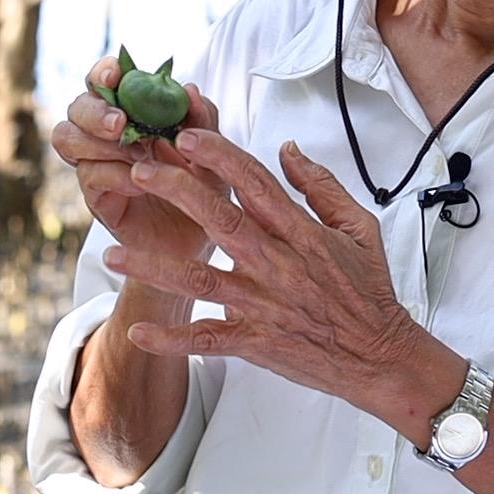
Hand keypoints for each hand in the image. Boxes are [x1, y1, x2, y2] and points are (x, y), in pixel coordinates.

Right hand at [51, 55, 226, 263]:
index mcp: (133, 114)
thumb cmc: (204, 188)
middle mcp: (107, 137)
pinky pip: (89, 176)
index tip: (115, 74)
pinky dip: (114, 174)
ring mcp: (98, 166)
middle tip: (120, 123)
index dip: (102, 73)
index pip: (103, 83)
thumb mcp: (213, 152)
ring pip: (67, 138)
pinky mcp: (98, 198)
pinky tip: (140, 180)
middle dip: (94, 110)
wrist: (202, 240)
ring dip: (95, 141)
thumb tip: (189, 89)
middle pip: (76, 107)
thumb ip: (204, 121)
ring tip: (134, 152)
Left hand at [101, 131, 439, 422]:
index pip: (254, 182)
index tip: (186, 136)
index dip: (218, 156)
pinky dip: (174, 339)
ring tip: (112, 253)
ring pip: (201, 280)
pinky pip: (209, 338)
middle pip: (220, 219)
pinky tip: (139, 332)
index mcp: (301, 232)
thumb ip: (321, 186)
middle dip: (176, 192)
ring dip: (154, 266)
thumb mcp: (359, 227)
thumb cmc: (368, 290)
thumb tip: (287, 148)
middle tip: (138, 171)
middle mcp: (278, 264)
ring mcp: (264, 304)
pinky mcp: (257, 342)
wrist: (381, 357)